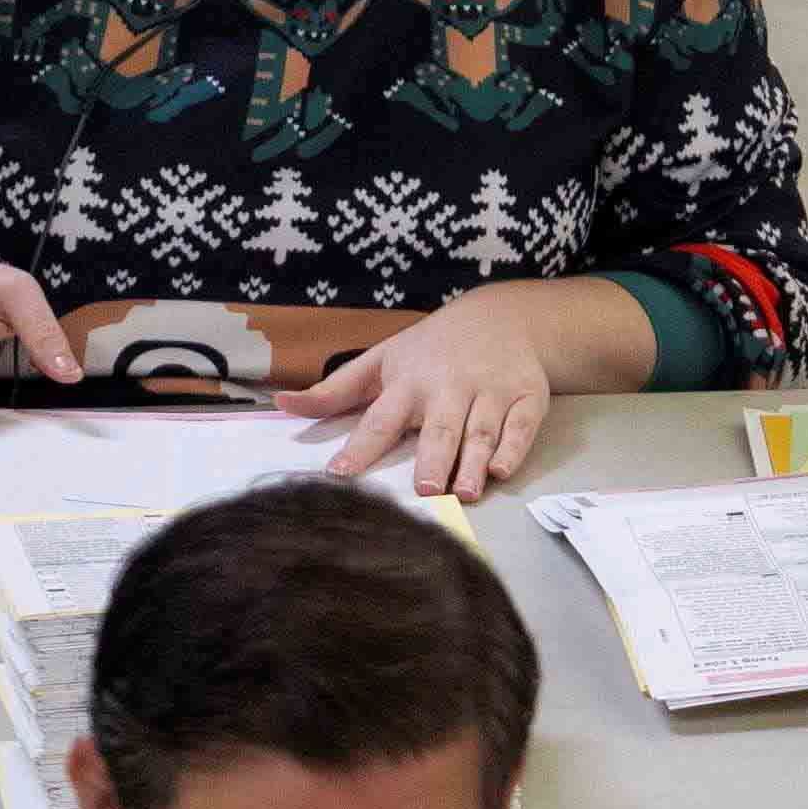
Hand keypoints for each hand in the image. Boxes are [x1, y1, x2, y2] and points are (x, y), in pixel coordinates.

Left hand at [282, 283, 574, 502]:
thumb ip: (334, 390)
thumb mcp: (381, 360)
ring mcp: (491, 391)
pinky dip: (513, 447)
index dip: (360, 448)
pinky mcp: (527, 396)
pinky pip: (522, 425)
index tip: (339, 475)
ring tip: (464, 492)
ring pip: (481, 430)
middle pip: (439, 427)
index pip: (379, 419)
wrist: (503, 317)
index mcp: (409, 382)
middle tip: (423, 491)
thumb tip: (280, 403)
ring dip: (473, 461)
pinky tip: (501, 469)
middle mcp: (449, 387)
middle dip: (432, 458)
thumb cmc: (431, 348)